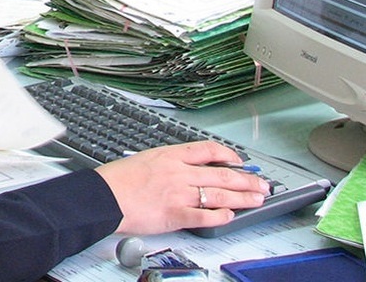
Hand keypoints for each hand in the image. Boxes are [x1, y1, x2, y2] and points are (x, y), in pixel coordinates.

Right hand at [94, 141, 269, 234]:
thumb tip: (185, 167)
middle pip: (222, 173)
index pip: (208, 150)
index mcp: (170, 156)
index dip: (229, 154)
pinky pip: (206, 216)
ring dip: (242, 197)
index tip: (239, 160)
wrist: (103, 197)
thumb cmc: (116, 179)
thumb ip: (167, 163)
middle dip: (246, 179)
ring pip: (220, 194)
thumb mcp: (144, 158)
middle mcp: (178, 173)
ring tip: (256, 199)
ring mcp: (179, 194)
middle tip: (261, 183)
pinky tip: (230, 215)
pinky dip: (221, 216)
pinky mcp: (176, 215)